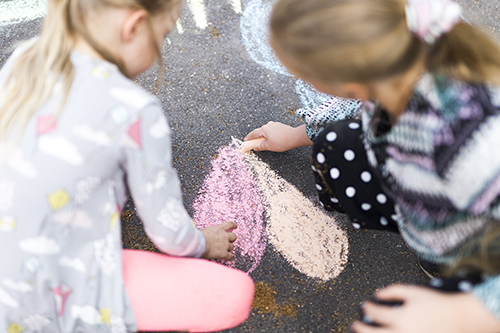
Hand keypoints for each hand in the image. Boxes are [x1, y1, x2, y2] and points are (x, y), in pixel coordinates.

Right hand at [200, 222, 236, 259]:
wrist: (199, 243)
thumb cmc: (199, 236)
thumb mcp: (206, 230)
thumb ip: (211, 231)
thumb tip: (209, 233)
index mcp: (220, 229)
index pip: (230, 224)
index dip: (234, 225)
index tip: (235, 226)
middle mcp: (224, 236)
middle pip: (234, 236)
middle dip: (232, 239)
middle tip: (228, 241)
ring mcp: (225, 245)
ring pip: (232, 247)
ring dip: (229, 248)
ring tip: (224, 250)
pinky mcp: (224, 253)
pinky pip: (230, 256)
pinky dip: (229, 257)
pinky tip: (228, 257)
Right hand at [244, 122, 311, 151]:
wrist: (295, 137)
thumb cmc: (282, 142)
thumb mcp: (269, 146)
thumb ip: (260, 146)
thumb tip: (255, 147)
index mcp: (264, 129)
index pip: (253, 133)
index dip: (249, 137)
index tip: (245, 140)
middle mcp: (268, 125)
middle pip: (259, 131)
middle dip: (256, 136)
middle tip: (253, 141)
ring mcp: (274, 124)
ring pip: (266, 130)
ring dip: (263, 135)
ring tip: (263, 141)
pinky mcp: (280, 126)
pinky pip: (271, 130)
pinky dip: (269, 134)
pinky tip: (271, 138)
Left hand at [351, 285, 499, 332]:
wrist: (459, 318)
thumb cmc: (436, 304)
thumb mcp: (413, 291)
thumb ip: (393, 291)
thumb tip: (377, 294)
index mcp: (401, 318)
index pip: (375, 313)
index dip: (367, 308)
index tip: (364, 306)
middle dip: (361, 329)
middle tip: (355, 325)